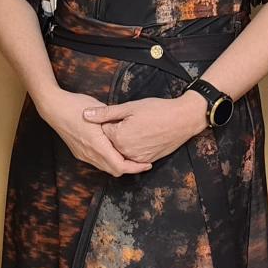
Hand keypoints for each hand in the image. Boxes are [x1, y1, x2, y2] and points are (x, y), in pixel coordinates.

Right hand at [33, 89, 153, 175]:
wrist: (53, 108)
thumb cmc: (77, 105)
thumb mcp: (99, 109)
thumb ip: (114, 120)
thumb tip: (129, 125)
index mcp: (97, 144)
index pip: (120, 166)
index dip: (135, 167)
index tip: (147, 163)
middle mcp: (89, 153)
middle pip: (114, 170)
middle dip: (130, 168)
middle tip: (142, 161)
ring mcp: (83, 154)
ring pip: (105, 168)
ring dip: (119, 165)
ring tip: (131, 156)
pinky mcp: (79, 153)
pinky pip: (97, 163)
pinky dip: (109, 161)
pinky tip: (115, 151)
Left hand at [85, 93, 206, 163]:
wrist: (183, 120)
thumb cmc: (157, 110)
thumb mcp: (130, 107)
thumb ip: (106, 113)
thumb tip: (85, 115)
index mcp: (119, 138)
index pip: (103, 130)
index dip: (109, 120)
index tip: (119, 114)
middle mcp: (126, 152)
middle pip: (111, 142)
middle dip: (114, 132)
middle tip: (130, 120)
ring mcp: (137, 158)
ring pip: (122, 150)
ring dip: (124, 141)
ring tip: (137, 127)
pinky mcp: (147, 161)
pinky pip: (133, 156)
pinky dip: (133, 147)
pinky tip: (142, 135)